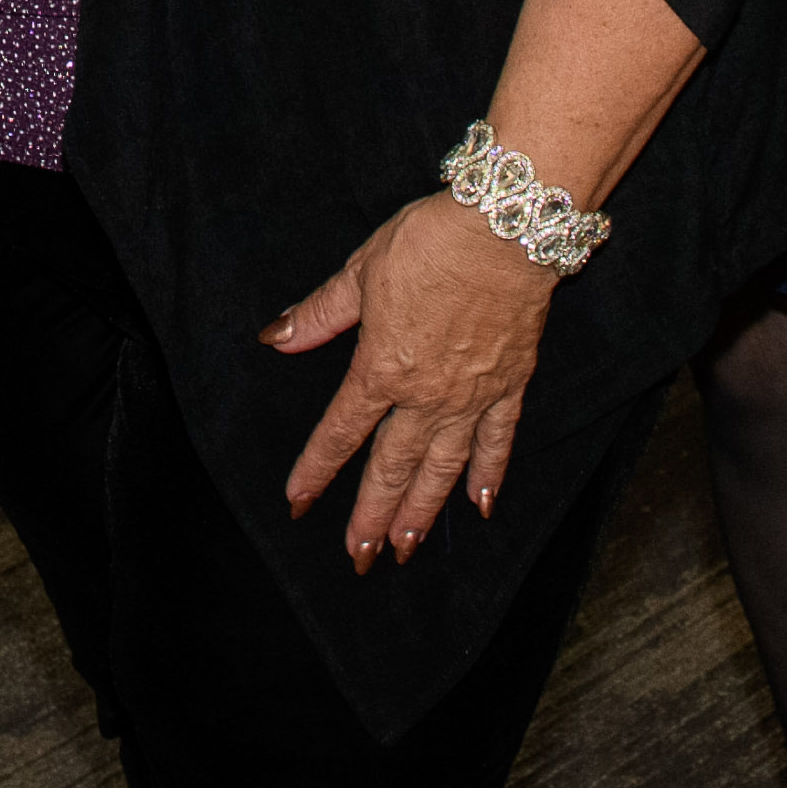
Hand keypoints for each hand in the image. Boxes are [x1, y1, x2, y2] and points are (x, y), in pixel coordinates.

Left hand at [265, 192, 557, 569]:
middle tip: (359, 557)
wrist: (506, 230)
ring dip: (421, 511)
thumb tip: (276, 337)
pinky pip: (498, 442)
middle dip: (371, 515)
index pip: (341, 430)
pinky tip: (480, 507)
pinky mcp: (510, 386)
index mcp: (382, 367)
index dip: (316, 469)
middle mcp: (426, 395)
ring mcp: (472, 395)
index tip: (297, 502)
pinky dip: (489, 476)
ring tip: (405, 548)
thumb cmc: (429, 243)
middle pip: (392, 466)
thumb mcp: (361, 270)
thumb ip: (320, 314)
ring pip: (442, 468)